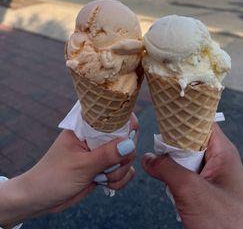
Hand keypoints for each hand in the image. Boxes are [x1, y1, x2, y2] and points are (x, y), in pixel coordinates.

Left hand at [0, 114, 137, 227]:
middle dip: (123, 156)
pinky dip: (119, 180)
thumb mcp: (81, 165)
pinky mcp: (105, 167)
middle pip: (127, 138)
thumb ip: (106, 155)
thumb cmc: (53, 176)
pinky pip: (124, 171)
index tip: (126, 143)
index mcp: (88, 126)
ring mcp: (102, 152)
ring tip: (101, 178)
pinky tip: (105, 185)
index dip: (126, 127)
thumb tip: (130, 144)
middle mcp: (97, 137)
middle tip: (109, 167)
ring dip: (119, 172)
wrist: (41, 199)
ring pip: (127, 156)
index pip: (115, 116)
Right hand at [142, 124, 242, 228]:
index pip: (201, 122)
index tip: (162, 114)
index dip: (183, 117)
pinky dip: (178, 182)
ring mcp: (214, 178)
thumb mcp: (191, 191)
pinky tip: (172, 190)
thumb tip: (149, 158)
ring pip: (187, 162)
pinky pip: (189, 179)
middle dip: (172, 147)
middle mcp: (220, 161)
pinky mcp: (209, 193)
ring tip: (163, 171)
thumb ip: (167, 169)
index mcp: (223, 151)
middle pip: (190, 142)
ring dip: (174, 167)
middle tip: (157, 151)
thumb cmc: (230, 225)